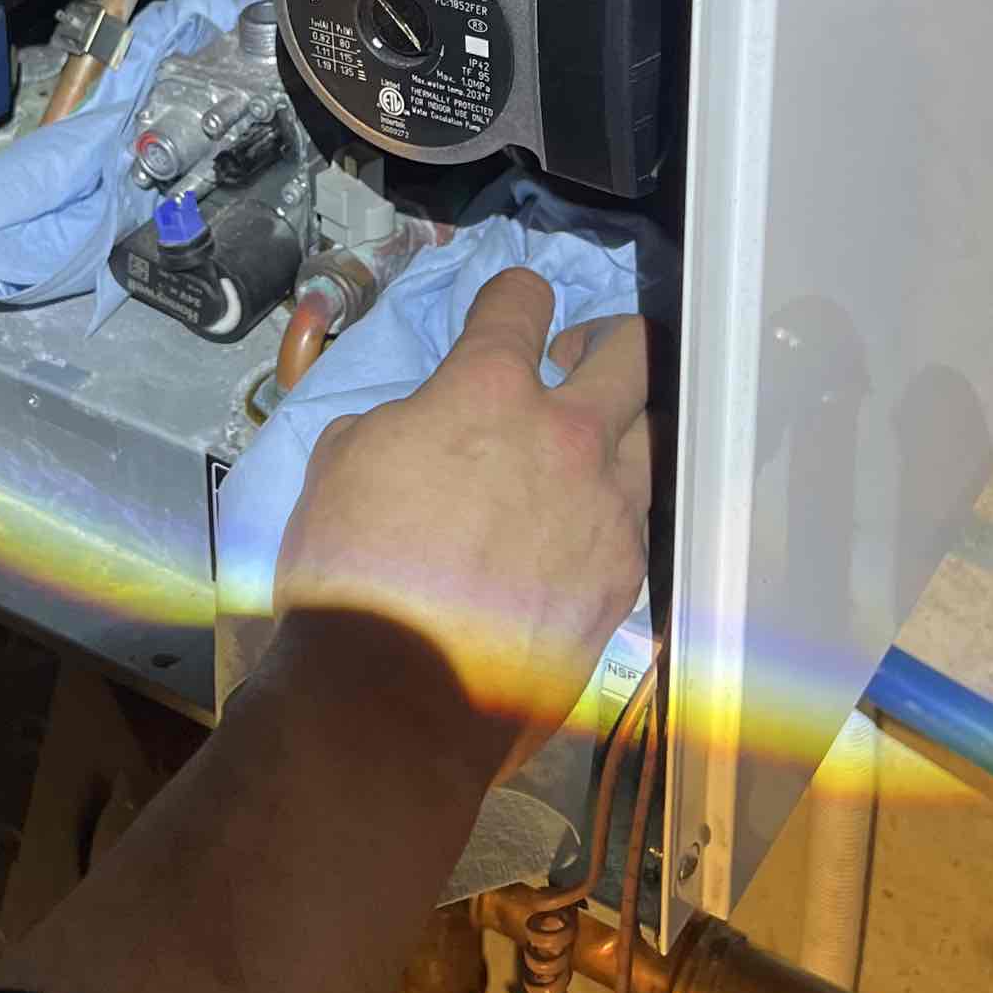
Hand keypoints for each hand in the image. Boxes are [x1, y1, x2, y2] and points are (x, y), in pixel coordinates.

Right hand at [272, 270, 650, 775]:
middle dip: (601, 341)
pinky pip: (639, 514)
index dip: (513, 295)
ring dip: (620, 423)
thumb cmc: (352, 577)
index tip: (512, 304)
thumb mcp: (341, 461)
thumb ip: (403, 418)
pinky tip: (581, 526)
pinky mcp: (625, 573)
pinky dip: (613, 505)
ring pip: (651, 430)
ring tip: (588, 445)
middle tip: (572, 360)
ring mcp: (607, 504)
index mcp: (486, 390)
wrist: (395, 697)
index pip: (522, 301)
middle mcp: (565, 433)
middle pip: (627, 349)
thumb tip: (426, 422)